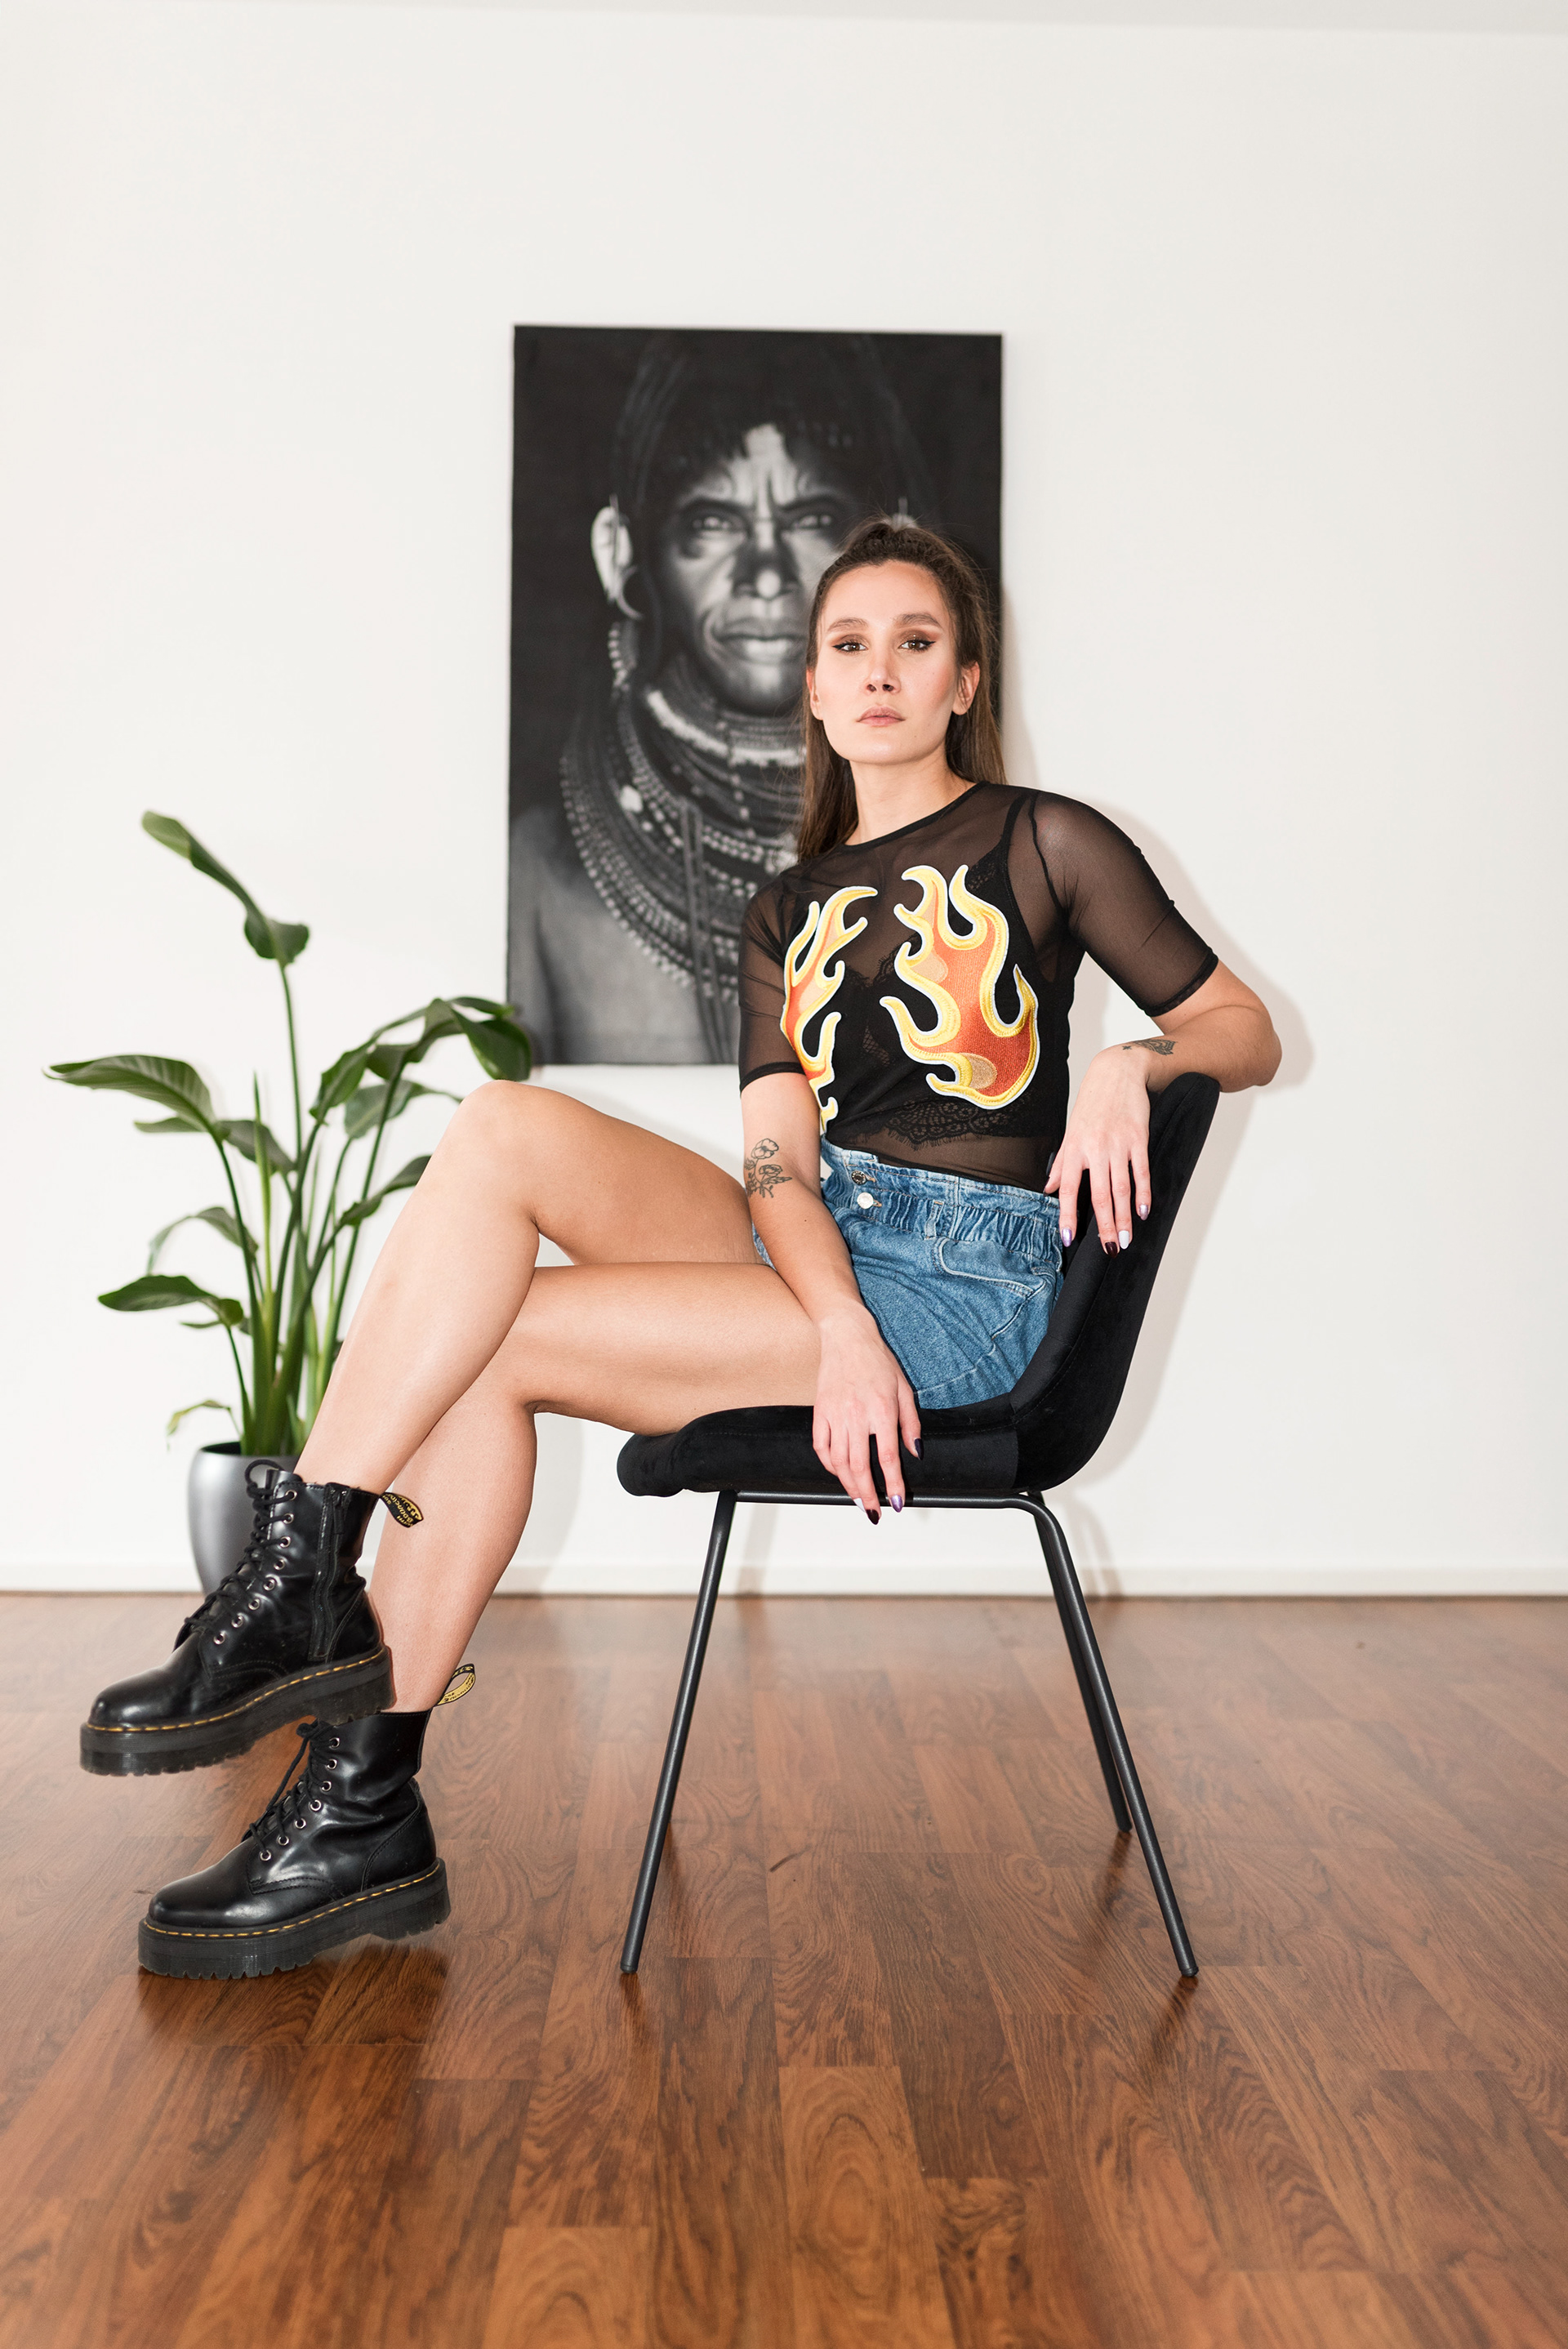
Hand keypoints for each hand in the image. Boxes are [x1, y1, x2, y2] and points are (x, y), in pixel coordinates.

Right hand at [812, 1305, 921, 1521]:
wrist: (847, 1337)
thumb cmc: (877, 1360)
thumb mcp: (904, 1389)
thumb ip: (911, 1424)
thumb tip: (915, 1452)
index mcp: (882, 1409)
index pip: (888, 1457)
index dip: (892, 1483)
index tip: (896, 1501)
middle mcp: (857, 1415)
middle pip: (859, 1466)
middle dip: (867, 1494)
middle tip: (873, 1510)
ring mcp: (835, 1414)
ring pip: (839, 1461)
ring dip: (848, 1485)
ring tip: (858, 1498)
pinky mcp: (820, 1412)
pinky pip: (821, 1447)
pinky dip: (829, 1465)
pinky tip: (838, 1472)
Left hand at [1045, 1045, 1156, 1251]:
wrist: (1117, 1072)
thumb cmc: (1092, 1104)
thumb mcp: (1071, 1132)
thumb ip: (1061, 1164)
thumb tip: (1049, 1190)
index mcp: (1075, 1149)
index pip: (1070, 1189)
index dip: (1068, 1215)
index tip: (1068, 1238)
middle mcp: (1095, 1148)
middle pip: (1099, 1195)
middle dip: (1105, 1225)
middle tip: (1109, 1249)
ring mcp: (1118, 1144)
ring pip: (1121, 1187)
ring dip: (1125, 1216)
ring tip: (1126, 1239)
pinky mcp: (1138, 1138)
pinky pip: (1141, 1171)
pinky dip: (1144, 1193)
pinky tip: (1143, 1212)